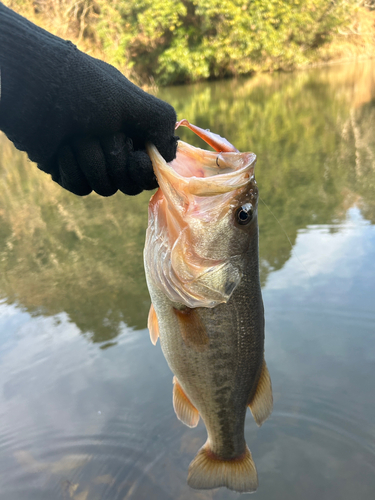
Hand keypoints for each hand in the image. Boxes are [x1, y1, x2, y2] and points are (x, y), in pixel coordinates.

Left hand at [38, 52, 177, 195]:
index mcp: (133, 132)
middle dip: (115, 161)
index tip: (137, 157)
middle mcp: (115, 149)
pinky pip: (80, 187)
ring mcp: (90, 162)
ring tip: (76, 135)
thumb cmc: (84, 90)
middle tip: (101, 136)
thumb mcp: (131, 100)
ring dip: (91, 161)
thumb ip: (161, 122)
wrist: (34, 89)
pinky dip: (72, 168)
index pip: (151, 169)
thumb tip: (170, 154)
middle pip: (129, 184)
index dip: (145, 170)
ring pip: (105, 187)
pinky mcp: (68, 171)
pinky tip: (62, 148)